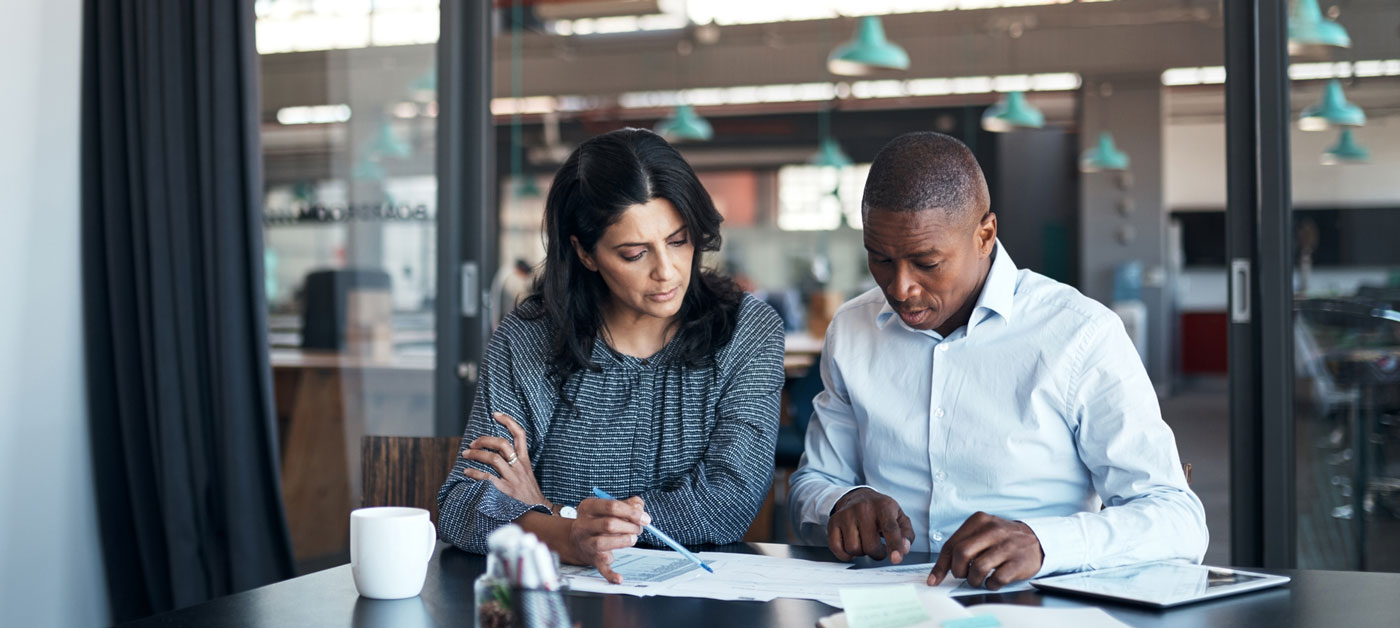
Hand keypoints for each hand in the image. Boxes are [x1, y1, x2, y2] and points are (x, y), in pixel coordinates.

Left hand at [461, 412, 549, 509]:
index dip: (508, 422)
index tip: (496, 414)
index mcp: (525, 461)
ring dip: (476, 454)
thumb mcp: (527, 474)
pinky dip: (475, 473)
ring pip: (493, 458)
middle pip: (502, 444)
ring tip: (466, 454)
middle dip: (484, 440)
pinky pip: (488, 478)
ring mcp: (513, 479)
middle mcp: (519, 467)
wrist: (540, 514)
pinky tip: (467, 471)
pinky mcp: (506, 491)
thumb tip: (497, 453)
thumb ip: (516, 463)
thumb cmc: (529, 495)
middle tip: (472, 443)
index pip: (520, 435)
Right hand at [563, 496, 648, 583]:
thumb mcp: (610, 508)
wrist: (578, 541)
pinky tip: (619, 578)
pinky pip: (601, 568)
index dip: (631, 512)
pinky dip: (610, 574)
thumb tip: (640, 508)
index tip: (644, 518)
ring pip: (603, 542)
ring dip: (623, 541)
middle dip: (630, 526)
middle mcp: (583, 525)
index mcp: (588, 507)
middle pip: (608, 524)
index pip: (611, 506)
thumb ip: (629, 504)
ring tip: (633, 539)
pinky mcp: (592, 559)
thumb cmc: (600, 521)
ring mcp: (586, 543)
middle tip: (639, 529)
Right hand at [827, 488, 914, 562]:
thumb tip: (904, 549)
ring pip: (853, 549)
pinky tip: (852, 546)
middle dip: (877, 553)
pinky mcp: (833, 522)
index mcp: (883, 506)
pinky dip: (845, 554)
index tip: (896, 559)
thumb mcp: (899, 517)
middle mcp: (863, 508)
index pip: (890, 528)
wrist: (857, 496)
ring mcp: (846, 515)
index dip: (894, 545)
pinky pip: (837, 549)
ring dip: (861, 552)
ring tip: (865, 542)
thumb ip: (906, 534)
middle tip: (879, 547)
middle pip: (870, 545)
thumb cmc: (881, 511)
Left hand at [928, 512, 1043, 589]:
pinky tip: (993, 581)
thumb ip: (963, 545)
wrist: (1037, 539)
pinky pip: (996, 579)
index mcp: (979, 520)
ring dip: (974, 580)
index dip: (940, 565)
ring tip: (978, 579)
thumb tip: (940, 570)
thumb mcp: (982, 533)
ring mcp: (1007, 546)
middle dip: (957, 570)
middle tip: (962, 575)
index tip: (934, 580)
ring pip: (978, 568)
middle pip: (962, 553)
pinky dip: (991, 584)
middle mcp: (993, 530)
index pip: (952, 544)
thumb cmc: (1002, 539)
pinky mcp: (1018, 562)